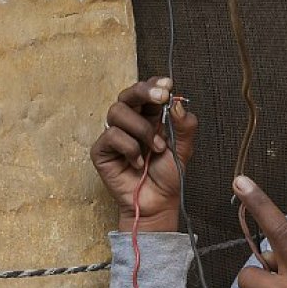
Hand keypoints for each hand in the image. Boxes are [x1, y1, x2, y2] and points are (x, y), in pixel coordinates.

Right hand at [90, 77, 197, 231]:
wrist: (158, 202)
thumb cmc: (168, 175)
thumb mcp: (184, 149)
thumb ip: (185, 126)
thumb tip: (177, 104)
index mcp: (150, 117)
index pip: (147, 92)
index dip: (155, 84)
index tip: (168, 85)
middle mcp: (131, 122)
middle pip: (127, 94)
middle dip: (144, 91)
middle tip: (162, 97)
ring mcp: (114, 135)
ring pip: (118, 111)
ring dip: (142, 129)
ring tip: (156, 149)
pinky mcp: (102, 150)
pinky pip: (112, 136)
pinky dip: (130, 148)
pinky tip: (139, 162)